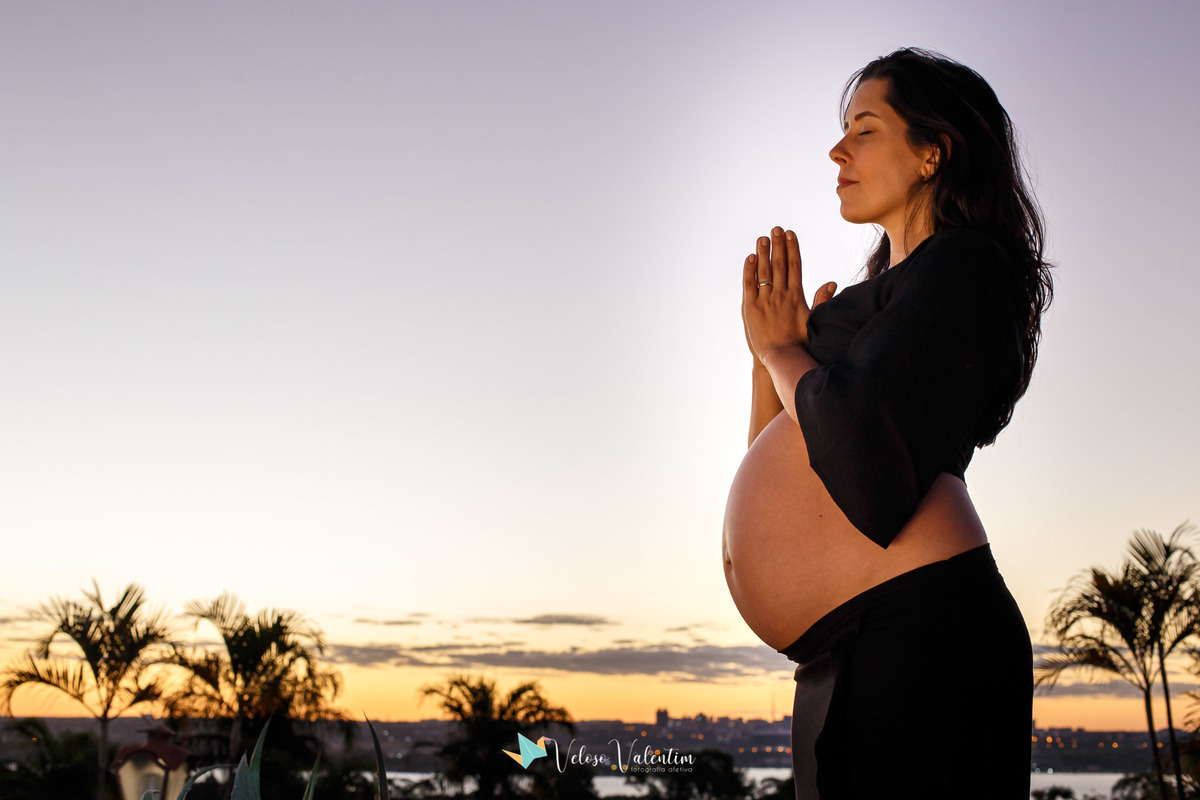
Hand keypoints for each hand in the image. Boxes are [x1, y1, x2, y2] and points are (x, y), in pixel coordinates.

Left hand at [742, 226, 835, 365]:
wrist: (781, 358)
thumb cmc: (800, 342)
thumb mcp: (814, 320)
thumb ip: (822, 300)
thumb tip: (831, 283)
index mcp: (796, 296)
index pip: (795, 266)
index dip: (792, 248)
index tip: (790, 234)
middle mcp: (780, 295)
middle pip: (779, 264)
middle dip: (778, 245)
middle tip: (775, 229)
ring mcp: (765, 301)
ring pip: (764, 271)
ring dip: (763, 253)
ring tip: (763, 238)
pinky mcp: (750, 309)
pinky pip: (749, 285)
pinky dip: (749, 270)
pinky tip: (750, 258)